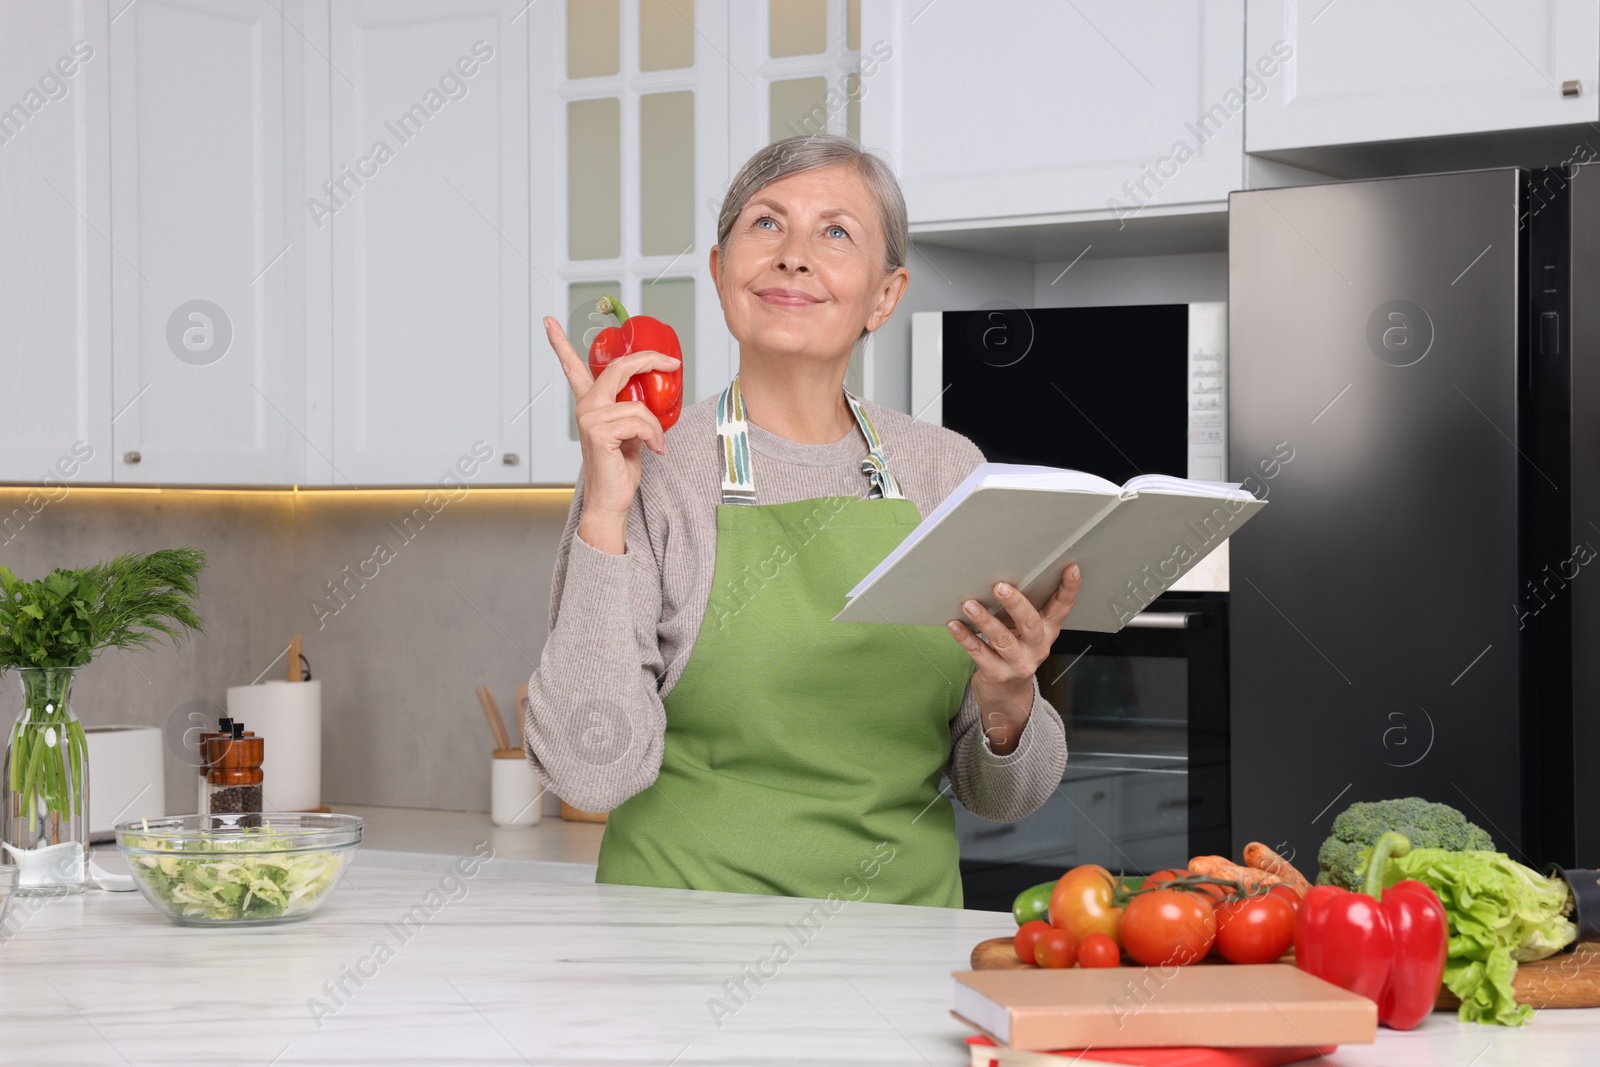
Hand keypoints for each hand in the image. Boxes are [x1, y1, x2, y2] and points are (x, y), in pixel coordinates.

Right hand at [544, 316, 680, 552]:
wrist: (610, 500)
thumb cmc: (619, 470)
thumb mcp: (630, 433)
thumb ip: (633, 412)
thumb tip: (654, 399)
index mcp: (590, 404)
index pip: (573, 368)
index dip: (560, 343)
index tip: (549, 321)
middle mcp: (586, 407)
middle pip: (620, 368)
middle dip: (649, 360)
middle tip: (671, 363)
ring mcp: (590, 418)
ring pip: (639, 405)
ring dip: (656, 427)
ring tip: (656, 444)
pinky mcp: (599, 431)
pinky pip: (640, 421)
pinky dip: (654, 436)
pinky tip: (653, 450)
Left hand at [946, 564, 1081, 754]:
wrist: (1008, 698)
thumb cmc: (1015, 652)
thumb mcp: (1026, 633)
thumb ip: (1022, 611)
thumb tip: (1001, 576)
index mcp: (1048, 630)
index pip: (1063, 607)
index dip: (1069, 588)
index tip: (1071, 568)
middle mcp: (1038, 647)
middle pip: (1030, 623)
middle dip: (1015, 603)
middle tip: (1000, 586)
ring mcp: (1019, 663)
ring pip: (1002, 639)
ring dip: (984, 620)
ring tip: (969, 604)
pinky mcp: (998, 674)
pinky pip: (980, 653)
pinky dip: (965, 638)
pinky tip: (954, 625)